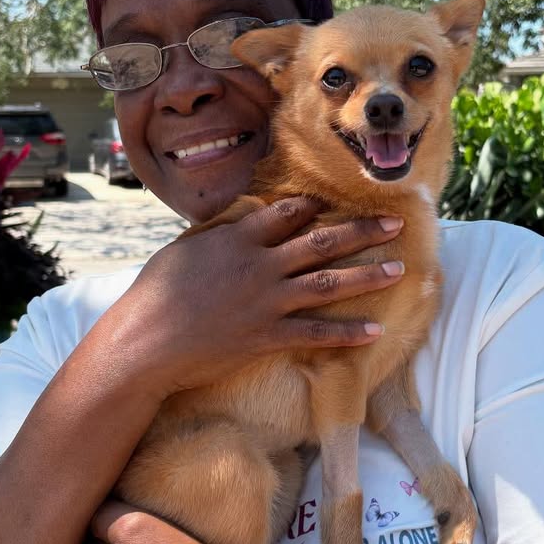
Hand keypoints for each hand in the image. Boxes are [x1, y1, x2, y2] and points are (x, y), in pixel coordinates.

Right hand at [116, 196, 404, 392]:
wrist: (144, 342)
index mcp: (238, 238)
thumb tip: (233, 224)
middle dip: (363, 231)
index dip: (316, 205)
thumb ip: (217, 236)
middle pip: (322, 241)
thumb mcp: (183, 250)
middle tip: (395, 222)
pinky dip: (347, 332)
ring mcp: (266, 301)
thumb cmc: (154, 295)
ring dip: (368, 275)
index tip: (339, 201)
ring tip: (399, 268)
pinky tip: (375, 330)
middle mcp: (260, 264)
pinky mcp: (266, 336)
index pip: (287, 212)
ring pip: (328, 283)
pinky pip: (316, 334)